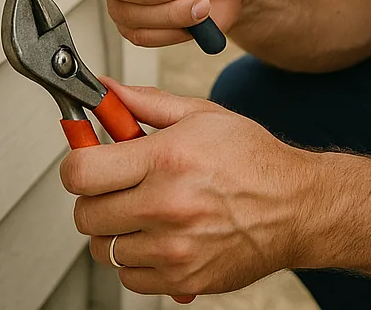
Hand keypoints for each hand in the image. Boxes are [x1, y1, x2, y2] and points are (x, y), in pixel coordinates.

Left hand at [61, 78, 314, 300]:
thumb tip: (106, 91)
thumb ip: (146, 103)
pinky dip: (138, 258)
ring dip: (117, 229)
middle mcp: (167, 206)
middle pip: (85, 215)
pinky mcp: (180, 280)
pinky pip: (128, 276)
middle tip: (120, 184)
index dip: (76, 163)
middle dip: (96, 196)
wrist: (294, 207)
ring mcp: (172, 249)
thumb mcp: (202, 115)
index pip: (82, 171)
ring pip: (104, 248)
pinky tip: (162, 234)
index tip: (86, 159)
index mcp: (168, 158)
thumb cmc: (252, 159)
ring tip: (147, 208)